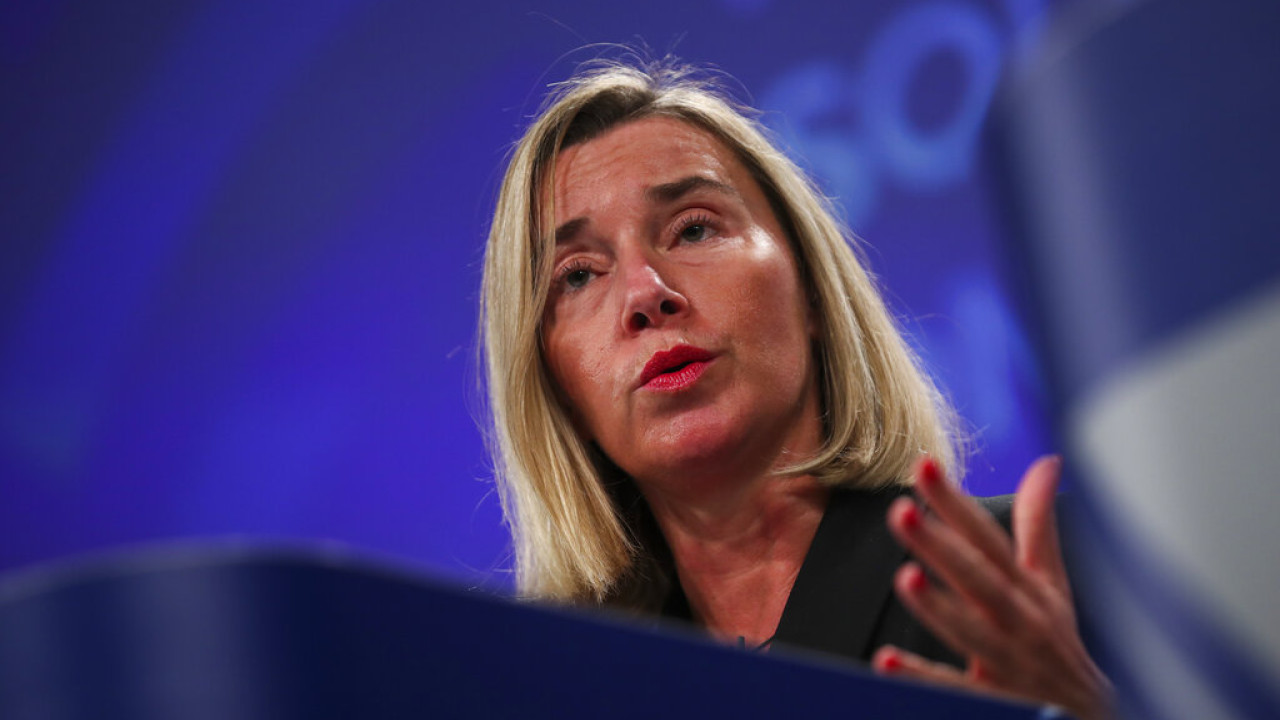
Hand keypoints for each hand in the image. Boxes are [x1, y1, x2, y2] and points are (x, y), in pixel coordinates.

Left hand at [873, 456, 1111, 719]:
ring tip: (906, 578)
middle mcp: (1019, 621)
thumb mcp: (1051, 582)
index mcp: (1026, 588)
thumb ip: (1037, 524)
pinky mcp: (996, 700)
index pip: (987, 537)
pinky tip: (887, 661)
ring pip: (972, 632)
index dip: (956, 503)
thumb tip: (1048, 461)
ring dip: (940, 607)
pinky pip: (957, 690)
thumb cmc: (1059, 642)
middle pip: (979, 578)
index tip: (923, 467)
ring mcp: (1009, 663)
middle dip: (943, 545)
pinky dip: (923, 678)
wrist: (1092, 717)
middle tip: (903, 512)